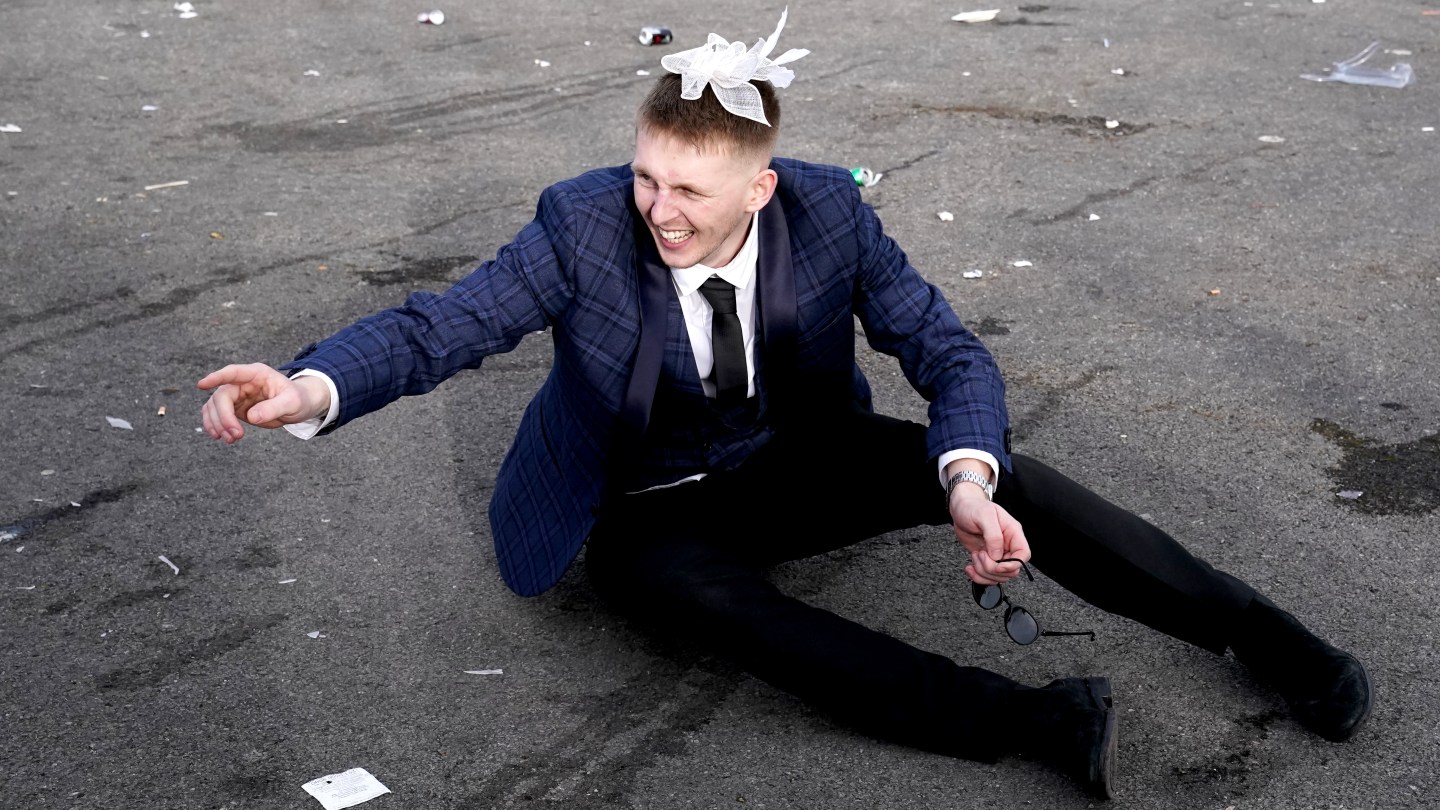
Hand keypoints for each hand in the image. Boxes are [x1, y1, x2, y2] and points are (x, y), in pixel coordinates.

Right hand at [197, 363, 328, 443]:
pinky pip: (216, 416)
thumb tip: (251, 417)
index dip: (216, 378)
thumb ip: (273, 408)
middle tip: (236, 435)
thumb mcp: (292, 402)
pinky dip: (216, 426)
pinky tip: (221, 437)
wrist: (300, 407)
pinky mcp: (235, 409)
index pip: (232, 373)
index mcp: (256, 374)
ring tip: (231, 440)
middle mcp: (243, 383)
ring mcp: (237, 396)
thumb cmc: (298, 399)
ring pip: (214, 407)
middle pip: (221, 396)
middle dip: (224, 417)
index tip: (201, 385)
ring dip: (218, 424)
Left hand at [949, 488, 1029, 585]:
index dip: (1013, 564)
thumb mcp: (985, 515)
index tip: (998, 566)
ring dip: (983, 572)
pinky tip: (970, 567)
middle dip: (993, 569)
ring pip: (998, 576)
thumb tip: (997, 555)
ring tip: (975, 556)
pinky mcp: (986, 559)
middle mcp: (1007, 545)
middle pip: (1010, 570)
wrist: (960, 508)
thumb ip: (993, 535)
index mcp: (1013, 533)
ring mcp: (996, 554)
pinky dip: (977, 576)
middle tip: (980, 555)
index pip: (1023, 555)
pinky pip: (987, 576)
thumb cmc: (974, 507)